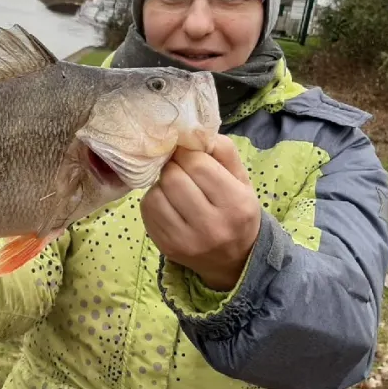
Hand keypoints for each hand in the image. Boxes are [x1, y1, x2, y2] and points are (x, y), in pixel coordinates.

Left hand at [140, 135, 260, 290]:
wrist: (234, 258)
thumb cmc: (236, 209)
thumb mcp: (240, 178)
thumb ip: (222, 150)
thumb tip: (192, 130)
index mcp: (236, 204)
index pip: (197, 164)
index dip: (187, 153)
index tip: (187, 153)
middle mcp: (212, 226)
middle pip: (173, 178)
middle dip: (172, 166)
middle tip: (178, 168)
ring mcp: (186, 240)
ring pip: (156, 193)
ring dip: (161, 183)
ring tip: (173, 186)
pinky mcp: (166, 246)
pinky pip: (147, 210)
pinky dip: (154, 199)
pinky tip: (167, 201)